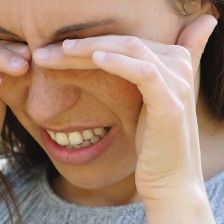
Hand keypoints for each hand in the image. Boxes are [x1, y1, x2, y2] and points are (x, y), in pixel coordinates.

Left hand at [31, 15, 217, 200]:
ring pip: (130, 49)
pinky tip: (94, 60)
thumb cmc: (150, 147)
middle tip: (43, 51)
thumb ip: (134, 77)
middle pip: (125, 41)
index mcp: (174, 61)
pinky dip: (118, 62)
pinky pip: (143, 72)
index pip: (124, 40)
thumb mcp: (141, 105)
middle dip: (82, 43)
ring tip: (58, 52)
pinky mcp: (171, 103)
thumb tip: (104, 62)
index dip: (89, 39)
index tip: (50, 48)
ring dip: (90, 48)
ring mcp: (178, 84)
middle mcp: (180, 65)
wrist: (170, 184)